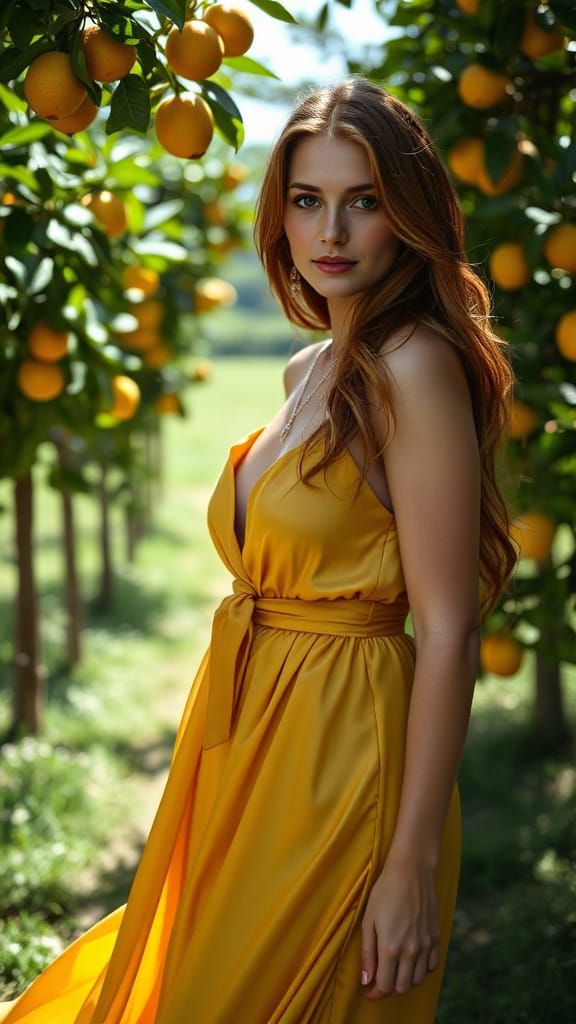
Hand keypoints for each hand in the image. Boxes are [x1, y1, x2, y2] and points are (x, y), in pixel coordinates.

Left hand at [360, 858, 439, 999]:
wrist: (411, 872)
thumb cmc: (385, 892)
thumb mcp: (368, 920)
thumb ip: (368, 953)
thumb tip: (366, 979)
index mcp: (391, 947)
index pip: (385, 986)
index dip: (375, 993)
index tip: (369, 991)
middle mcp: (411, 951)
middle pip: (402, 987)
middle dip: (389, 989)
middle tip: (380, 980)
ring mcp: (426, 945)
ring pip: (417, 980)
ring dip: (404, 981)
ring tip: (394, 970)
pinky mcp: (436, 938)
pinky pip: (431, 966)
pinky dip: (421, 970)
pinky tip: (411, 961)